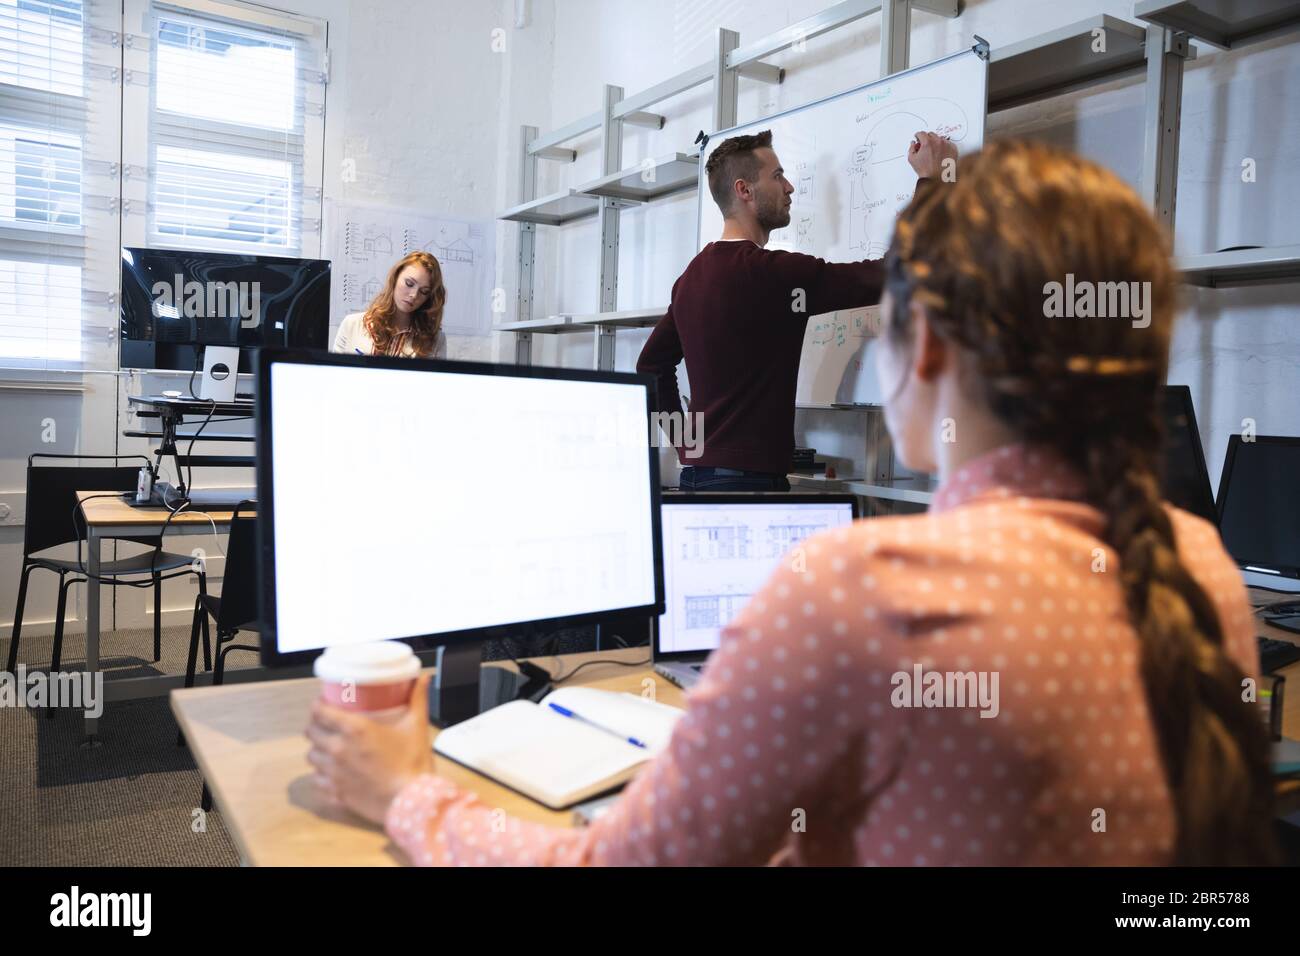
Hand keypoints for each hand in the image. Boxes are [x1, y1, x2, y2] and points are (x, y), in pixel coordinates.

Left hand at [305, 672, 435, 824]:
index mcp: (354, 729)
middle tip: (328, 724)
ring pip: (311, 756)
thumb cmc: (412, 762)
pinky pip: (317, 780)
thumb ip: (418, 699)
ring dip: (318, 750)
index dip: (318, 705)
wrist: (410, 800)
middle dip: (316, 726)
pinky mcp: (335, 792)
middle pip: (310, 732)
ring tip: (329, 748)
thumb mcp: (416, 726)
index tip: (324, 703)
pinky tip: (333, 772)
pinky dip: (322, 775)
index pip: (319, 712)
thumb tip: (423, 678)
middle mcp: (338, 749)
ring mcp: (334, 773)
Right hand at [907, 131, 957, 179]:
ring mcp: (947, 144)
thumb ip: (911, 148)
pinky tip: (941, 154)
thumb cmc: (926, 170)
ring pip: (940, 139)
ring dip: (936, 143)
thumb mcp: (912, 159)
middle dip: (927, 139)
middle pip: (931, 134)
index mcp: (927, 142)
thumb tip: (913, 143)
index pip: (921, 133)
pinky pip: (948, 144)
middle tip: (926, 147)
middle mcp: (938, 141)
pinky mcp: (953, 148)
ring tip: (934, 153)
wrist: (938, 178)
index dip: (918, 136)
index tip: (918, 138)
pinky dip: (944, 147)